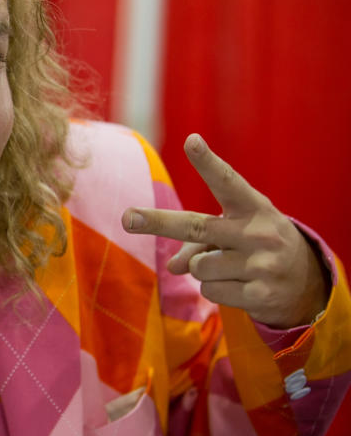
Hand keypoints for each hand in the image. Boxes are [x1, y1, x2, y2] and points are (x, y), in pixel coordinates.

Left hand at [121, 134, 326, 328]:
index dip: (208, 162)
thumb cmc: (256, 245)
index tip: (191, 141)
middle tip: (128, 217)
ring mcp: (262, 265)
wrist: (306, 283)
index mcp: (253, 208)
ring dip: (203, 271)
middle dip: (158, 222)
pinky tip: (242, 286)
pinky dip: (217, 290)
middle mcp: (259, 233)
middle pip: (196, 227)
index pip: (228, 181)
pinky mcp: (261, 294)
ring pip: (197, 267)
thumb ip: (198, 243)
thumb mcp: (234, 233)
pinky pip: (211, 292)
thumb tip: (173, 268)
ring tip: (232, 268)